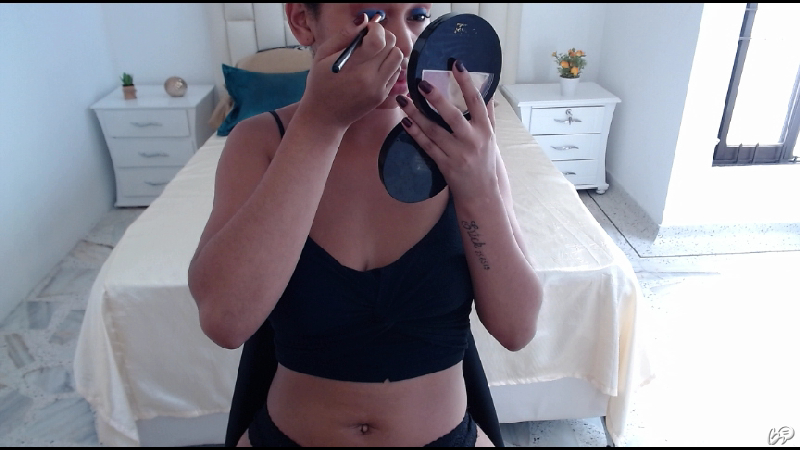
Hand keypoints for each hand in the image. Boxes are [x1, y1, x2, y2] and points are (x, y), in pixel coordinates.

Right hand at [298, 13, 403, 127]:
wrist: (325, 117)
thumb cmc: (320, 84)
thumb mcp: (322, 56)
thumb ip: (344, 36)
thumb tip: (364, 19)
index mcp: (354, 67)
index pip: (379, 39)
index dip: (376, 29)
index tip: (367, 29)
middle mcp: (371, 78)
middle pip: (392, 46)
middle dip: (383, 36)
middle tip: (369, 39)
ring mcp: (380, 88)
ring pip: (398, 57)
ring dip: (388, 50)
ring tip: (373, 53)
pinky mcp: (383, 95)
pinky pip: (396, 72)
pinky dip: (388, 64)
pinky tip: (374, 66)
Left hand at [396, 61, 498, 200]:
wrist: (482, 194)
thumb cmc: (486, 163)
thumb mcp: (492, 138)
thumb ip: (488, 115)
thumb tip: (490, 92)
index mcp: (485, 130)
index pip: (476, 101)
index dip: (467, 82)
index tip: (456, 64)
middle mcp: (472, 141)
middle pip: (452, 116)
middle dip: (436, 99)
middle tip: (421, 83)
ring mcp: (457, 154)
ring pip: (434, 131)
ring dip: (417, 114)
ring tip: (403, 99)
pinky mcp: (444, 165)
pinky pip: (427, 146)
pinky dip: (415, 133)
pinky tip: (405, 121)